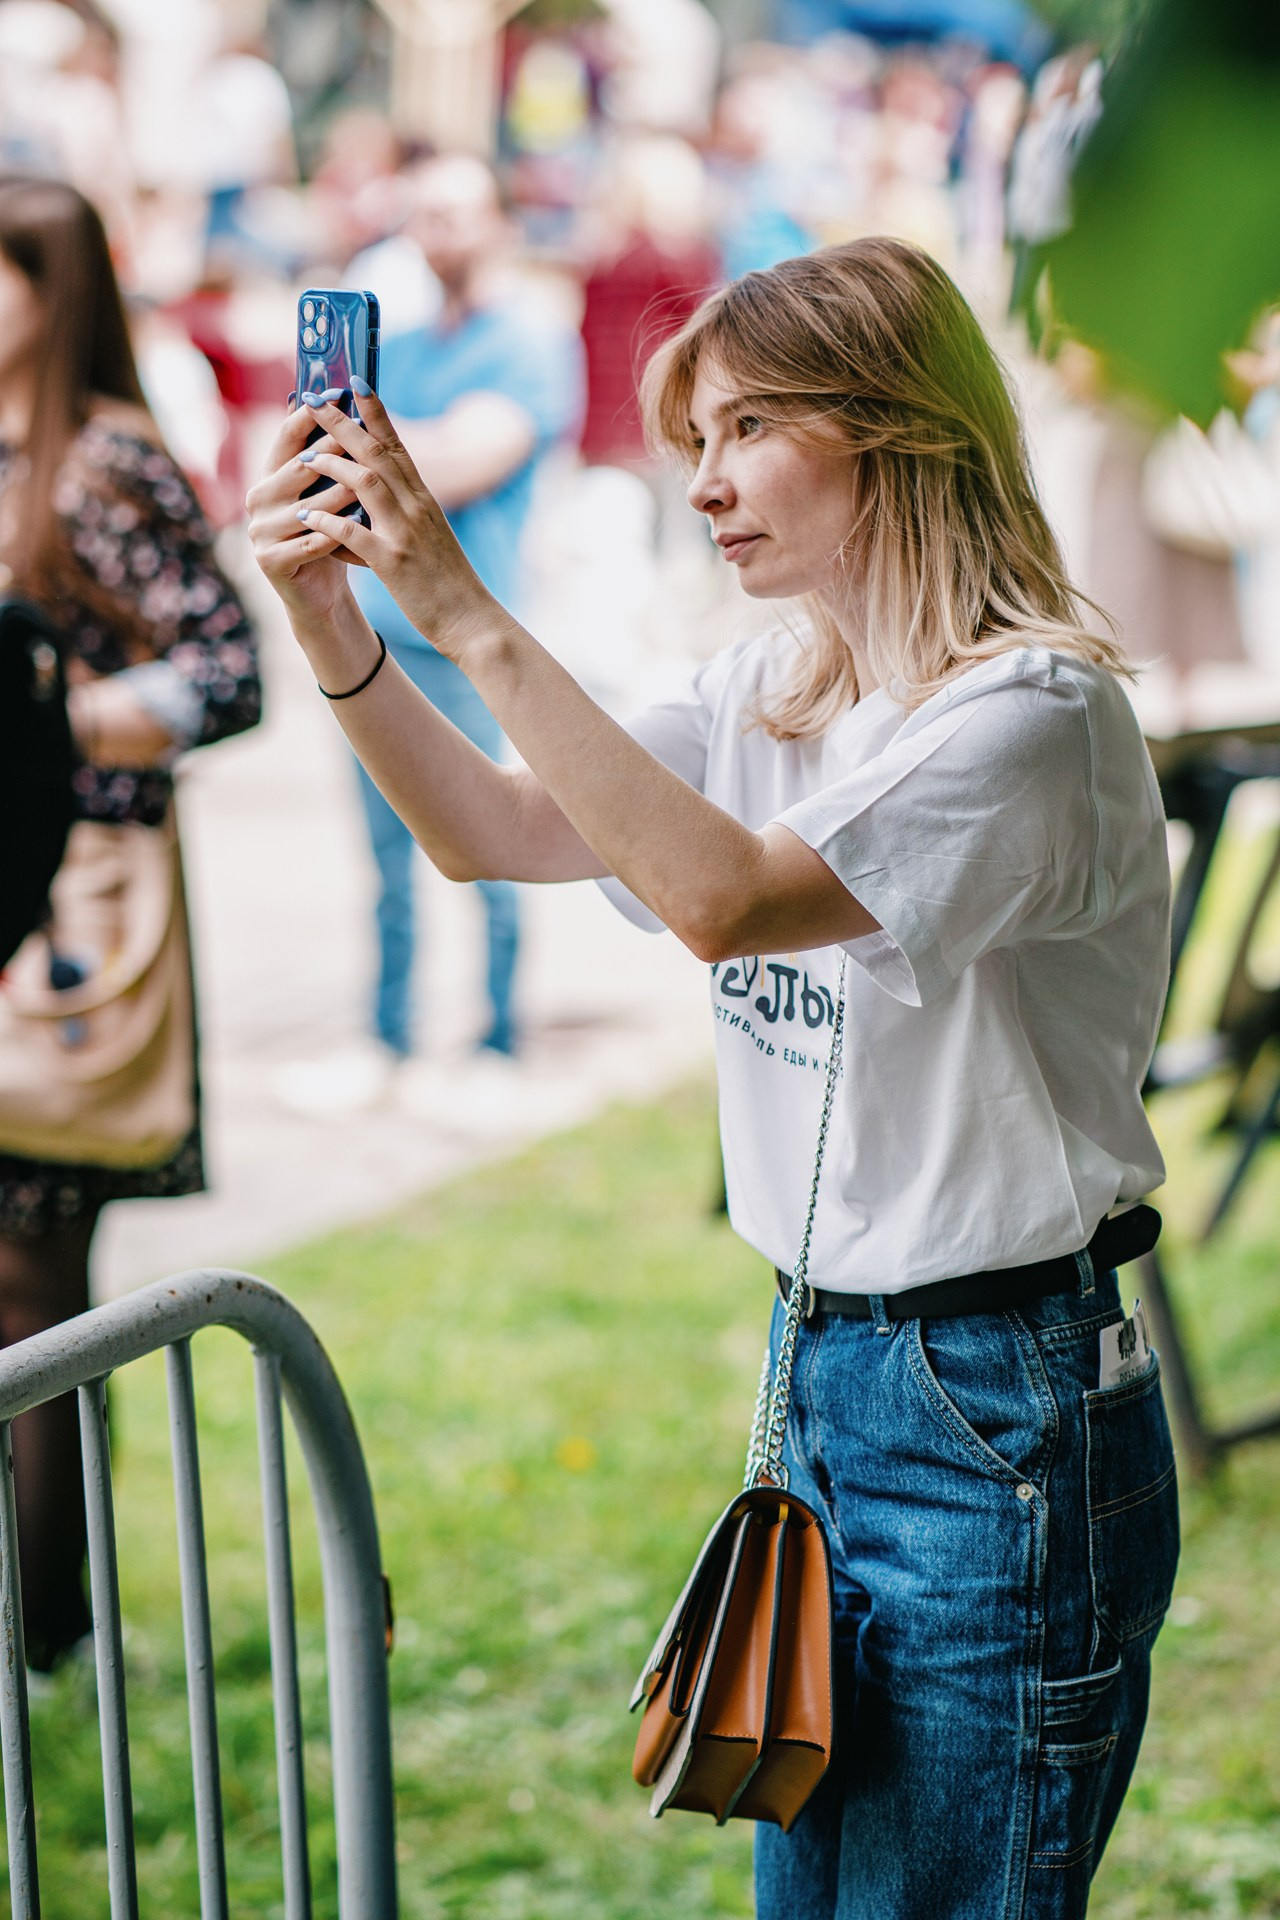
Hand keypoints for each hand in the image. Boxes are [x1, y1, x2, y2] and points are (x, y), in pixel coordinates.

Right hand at [246, 400, 363, 627]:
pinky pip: (311, 542)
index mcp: (270, 475)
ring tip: (371, 484)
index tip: (340, 393)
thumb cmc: (329, 535)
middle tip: (363, 434)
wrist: (321, 594)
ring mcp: (260, 530)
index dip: (314, 414)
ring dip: (341, 495)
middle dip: (333, 450)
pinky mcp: (269, 560)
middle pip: (300, 466)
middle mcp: (258, 498)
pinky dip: (337, 535)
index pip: (289, 435)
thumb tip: (341, 402)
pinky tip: (360, 528)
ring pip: (309, 505)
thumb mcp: (326, 492)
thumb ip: (327, 454)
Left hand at [281, 386, 495, 660]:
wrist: (472, 621)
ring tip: (304, 456)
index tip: (356, 384)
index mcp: (424, 499)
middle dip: (344, 425)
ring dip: (334, 466)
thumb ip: (401, 514)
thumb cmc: (447, 582)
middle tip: (316, 401)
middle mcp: (417, 508)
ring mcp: (406, 534)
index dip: (376, 412)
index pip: (398, 445)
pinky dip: (330, 522)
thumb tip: (367, 499)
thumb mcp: (428, 537)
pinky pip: (356, 536)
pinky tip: (306, 514)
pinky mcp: (394, 565)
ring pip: (367, 484)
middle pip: (378, 454)